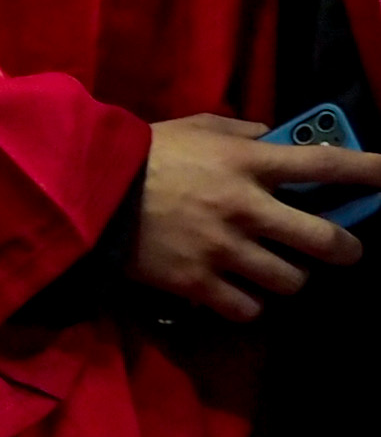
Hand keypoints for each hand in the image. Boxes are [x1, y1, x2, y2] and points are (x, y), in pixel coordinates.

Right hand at [130, 114, 380, 320]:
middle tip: (342, 252)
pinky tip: (235, 292)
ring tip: (271, 271)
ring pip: (291, 281)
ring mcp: (224, 250)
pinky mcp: (198, 282)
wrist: (84, 190)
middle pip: (326, 241)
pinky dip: (248, 303)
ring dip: (288, 277)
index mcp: (247, 163)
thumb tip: (271, 137)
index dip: (369, 171)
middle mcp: (246, 208)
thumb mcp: (191, 128)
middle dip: (345, 250)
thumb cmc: (141, 153)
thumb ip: (236, 132)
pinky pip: (249, 308)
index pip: (324, 164)